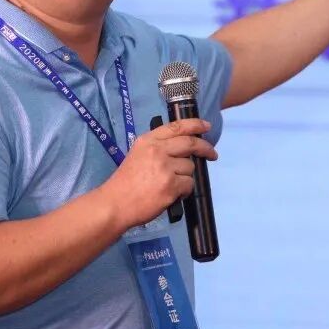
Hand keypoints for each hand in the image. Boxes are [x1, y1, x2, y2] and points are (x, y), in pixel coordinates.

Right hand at [101, 118, 217, 229]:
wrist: (115, 203)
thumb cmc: (125, 182)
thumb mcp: (137, 155)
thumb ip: (157, 148)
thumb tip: (182, 149)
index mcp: (148, 141)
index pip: (176, 127)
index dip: (195, 124)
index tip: (206, 126)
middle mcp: (157, 150)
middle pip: (190, 143)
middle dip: (205, 148)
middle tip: (212, 154)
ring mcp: (165, 168)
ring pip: (190, 167)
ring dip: (186, 176)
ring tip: (171, 184)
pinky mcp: (171, 185)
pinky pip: (189, 184)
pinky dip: (184, 191)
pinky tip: (172, 194)